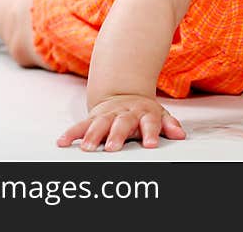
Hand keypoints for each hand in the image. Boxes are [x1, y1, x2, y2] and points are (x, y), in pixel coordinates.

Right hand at [56, 94, 185, 150]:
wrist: (124, 94)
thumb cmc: (143, 112)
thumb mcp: (159, 115)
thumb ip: (169, 125)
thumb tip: (180, 135)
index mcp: (144, 112)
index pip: (149, 122)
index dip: (150, 133)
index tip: (149, 145)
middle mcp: (126, 113)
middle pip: (122, 123)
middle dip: (116, 135)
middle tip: (112, 148)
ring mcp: (108, 114)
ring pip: (100, 123)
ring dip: (92, 135)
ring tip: (87, 148)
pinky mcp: (93, 117)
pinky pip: (81, 124)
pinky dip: (72, 133)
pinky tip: (63, 142)